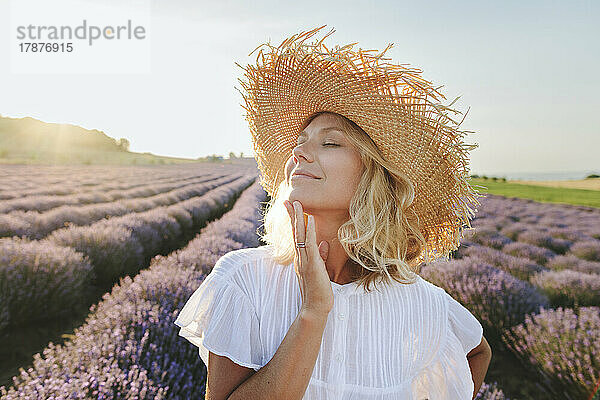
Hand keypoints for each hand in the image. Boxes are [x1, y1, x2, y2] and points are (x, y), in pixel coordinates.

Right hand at [284, 200, 333, 317]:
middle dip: (291, 216)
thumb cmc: (319, 291)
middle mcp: (300, 257)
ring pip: (299, 235)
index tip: (291, 209)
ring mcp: (304, 260)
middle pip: (294, 232)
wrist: (316, 307)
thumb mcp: (321, 270)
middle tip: (287, 200)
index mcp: (302, 258)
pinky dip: (309, 231)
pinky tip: (309, 219)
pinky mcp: (312, 263)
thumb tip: (323, 244)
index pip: (296, 236)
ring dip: (298, 218)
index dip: (294, 222)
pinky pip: (309, 244)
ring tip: (296, 203)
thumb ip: (321, 256)